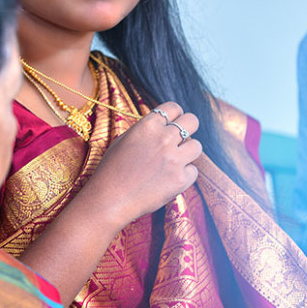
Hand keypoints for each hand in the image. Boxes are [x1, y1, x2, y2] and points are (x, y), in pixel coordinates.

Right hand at [82, 101, 202, 230]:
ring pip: (197, 146)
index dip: (175, 115)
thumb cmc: (112, 170)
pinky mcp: (180, 179)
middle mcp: (163, 138)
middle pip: (192, 121)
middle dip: (188, 128)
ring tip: (174, 162)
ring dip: (188, 152)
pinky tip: (169, 180)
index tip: (175, 122)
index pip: (173, 107)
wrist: (109, 199)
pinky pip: (193, 171)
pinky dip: (184, 175)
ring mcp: (174, 159)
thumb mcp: (124, 140)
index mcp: (147, 125)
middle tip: (182, 139)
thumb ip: (146, 130)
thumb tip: (163, 126)